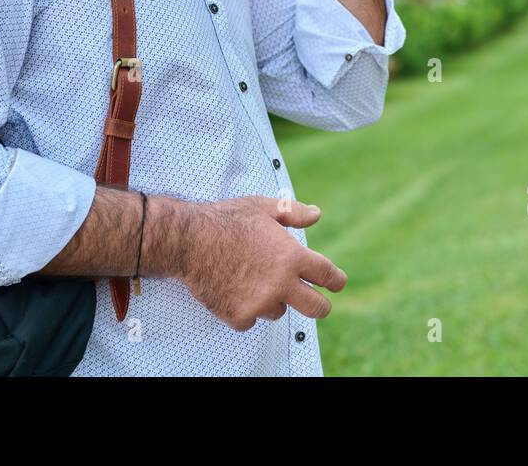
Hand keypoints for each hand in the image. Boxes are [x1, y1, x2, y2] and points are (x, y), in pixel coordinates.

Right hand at [176, 195, 347, 331]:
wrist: (189, 241)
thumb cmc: (226, 219)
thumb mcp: (262, 207)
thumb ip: (293, 212)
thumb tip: (316, 214)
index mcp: (292, 257)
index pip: (327, 275)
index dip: (337, 280)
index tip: (338, 283)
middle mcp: (281, 284)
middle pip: (317, 308)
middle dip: (321, 306)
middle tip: (319, 303)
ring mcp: (260, 303)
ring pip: (279, 311)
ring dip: (273, 300)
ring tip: (252, 279)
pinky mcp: (239, 316)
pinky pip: (251, 320)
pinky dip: (246, 309)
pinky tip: (234, 290)